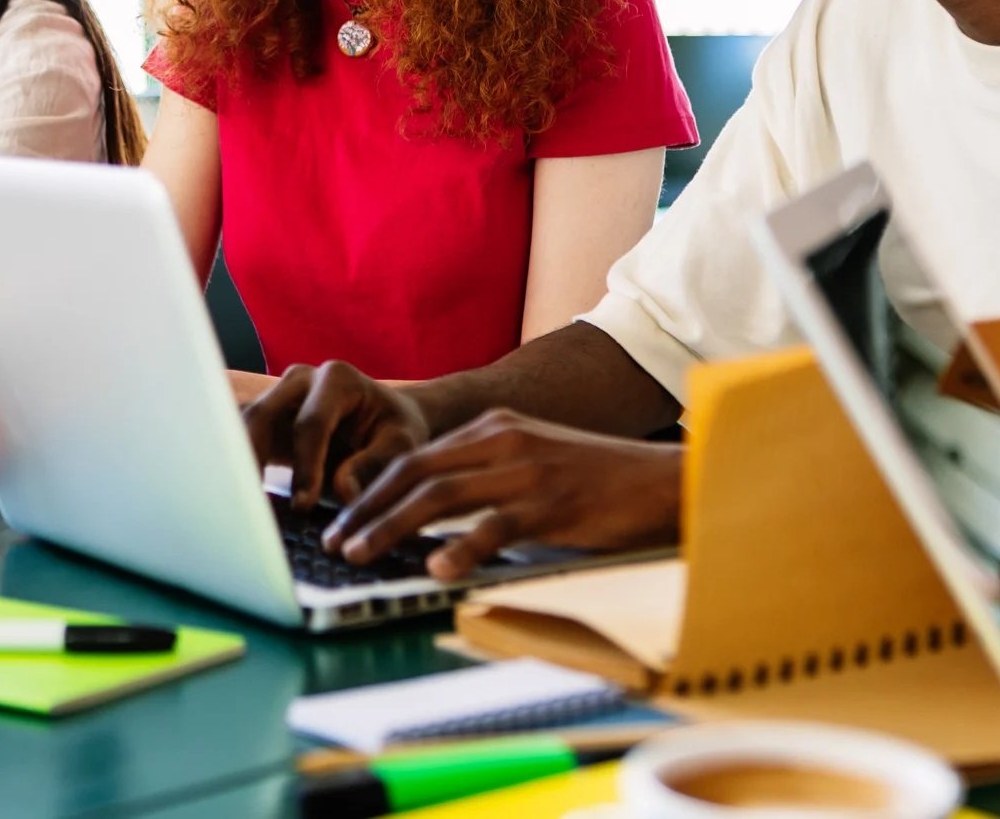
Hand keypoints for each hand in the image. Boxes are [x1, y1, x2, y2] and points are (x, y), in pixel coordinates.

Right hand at [242, 360, 431, 510]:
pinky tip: (237, 499)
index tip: (302, 505)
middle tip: (249, 503)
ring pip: (244, 427)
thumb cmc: (396, 432)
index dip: (304, 465)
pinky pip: (242, 440)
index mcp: (337, 378)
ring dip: (237, 464)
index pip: (311, 423)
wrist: (387, 421)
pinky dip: (237, 467)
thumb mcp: (401, 446)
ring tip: (236, 505)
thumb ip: (374, 465)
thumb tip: (343, 491)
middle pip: (263, 416)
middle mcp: (301, 379)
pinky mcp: (267, 418)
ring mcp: (279, 396)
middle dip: (252, 458)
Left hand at [323, 410, 683, 580]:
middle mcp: (503, 440)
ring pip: (440, 496)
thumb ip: (486, 476)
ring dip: (392, 527)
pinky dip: (461, 549)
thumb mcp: (532, 462)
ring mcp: (526, 470)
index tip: (342, 520)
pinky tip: (437, 570)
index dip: (372, 490)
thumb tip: (433, 514)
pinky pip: (495, 527)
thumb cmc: (596, 480)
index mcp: (494, 428)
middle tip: (336, 542)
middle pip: (415, 473)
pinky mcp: (552, 502)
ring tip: (361, 555)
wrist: (663, 480)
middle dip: (368, 509)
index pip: (415, 457)